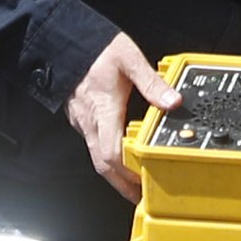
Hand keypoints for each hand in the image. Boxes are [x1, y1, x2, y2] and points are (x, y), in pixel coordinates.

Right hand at [65, 32, 176, 200]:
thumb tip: (173, 101)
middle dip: (121, 184)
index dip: (127, 173)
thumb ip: (151, 81)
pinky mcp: (82, 119)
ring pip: (96, 157)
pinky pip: (94, 145)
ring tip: (133, 183)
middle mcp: (91, 122)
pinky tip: (120, 156)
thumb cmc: (96, 51)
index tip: (143, 183)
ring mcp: (84, 123)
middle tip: (139, 196)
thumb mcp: (129, 58)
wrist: (66, 44)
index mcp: (104, 111)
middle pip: (103, 165)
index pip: (112, 152)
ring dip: (114, 174)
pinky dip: (107, 157)